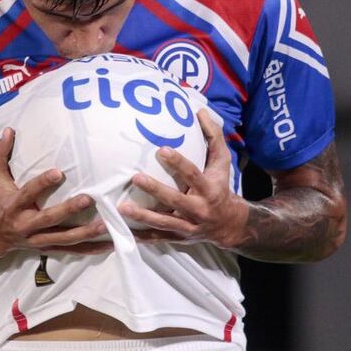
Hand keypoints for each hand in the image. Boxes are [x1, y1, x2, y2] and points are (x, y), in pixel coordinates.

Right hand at [0, 128, 111, 256]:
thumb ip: (0, 153)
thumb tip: (8, 130)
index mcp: (14, 205)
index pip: (29, 193)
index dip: (42, 183)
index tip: (58, 172)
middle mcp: (26, 225)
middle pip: (49, 219)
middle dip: (68, 210)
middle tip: (88, 199)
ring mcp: (38, 239)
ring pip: (63, 238)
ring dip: (84, 233)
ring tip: (105, 224)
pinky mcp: (48, 248)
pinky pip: (70, 251)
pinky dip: (89, 250)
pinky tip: (107, 246)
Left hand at [119, 109, 248, 248]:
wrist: (228, 224)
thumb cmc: (220, 187)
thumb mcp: (222, 162)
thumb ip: (213, 136)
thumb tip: (200, 111)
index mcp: (208, 189)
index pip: (193, 174)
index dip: (178, 163)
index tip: (161, 150)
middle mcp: (198, 209)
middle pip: (175, 200)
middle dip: (156, 190)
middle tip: (135, 177)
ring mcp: (187, 226)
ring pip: (163, 223)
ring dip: (143, 216)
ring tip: (122, 208)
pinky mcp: (178, 238)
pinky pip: (157, 239)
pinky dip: (141, 237)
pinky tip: (123, 232)